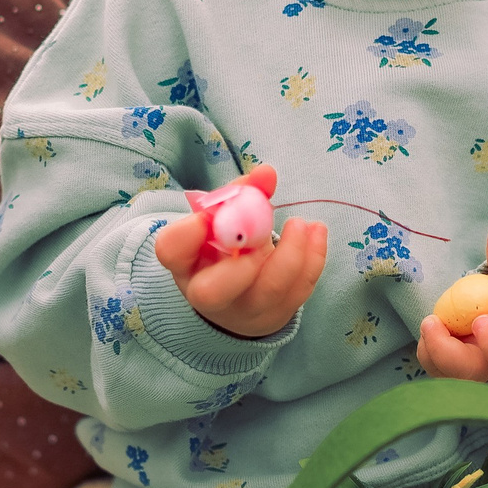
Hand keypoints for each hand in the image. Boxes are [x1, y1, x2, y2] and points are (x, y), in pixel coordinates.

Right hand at [151, 174, 325, 339]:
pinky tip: (316, 232)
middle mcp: (208, 295)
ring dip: (291, 252)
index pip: (171, 251)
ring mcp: (245, 309)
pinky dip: (314, 256)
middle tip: (261, 234)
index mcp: (185, 264)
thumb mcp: (221, 221)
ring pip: (269, 290)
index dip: (189, 231)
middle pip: (212, 292)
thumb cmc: (225, 247)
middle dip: (242, 260)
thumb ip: (239, 193)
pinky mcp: (278, 313)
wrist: (240, 295)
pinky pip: (301, 289)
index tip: (208, 215)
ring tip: (300, 224)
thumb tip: (266, 174)